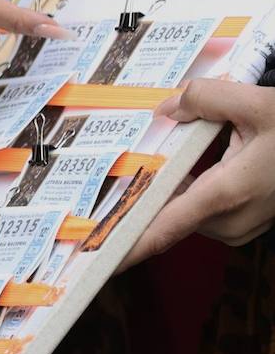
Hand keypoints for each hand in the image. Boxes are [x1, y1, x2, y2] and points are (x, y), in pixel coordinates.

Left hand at [124, 79, 274, 267]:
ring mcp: (238, 226)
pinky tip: (190, 164)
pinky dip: (190, 190)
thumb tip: (169, 108)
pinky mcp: (243, 224)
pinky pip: (201, 210)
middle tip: (114, 177)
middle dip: (144, 193)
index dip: (127, 244)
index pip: (164, 228)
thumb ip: (208, 98)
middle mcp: (229, 219)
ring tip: (158, 163)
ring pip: (183, 209)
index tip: (94, 254)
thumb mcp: (259, 104)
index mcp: (226, 193)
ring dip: (171, 188)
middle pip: (166, 212)